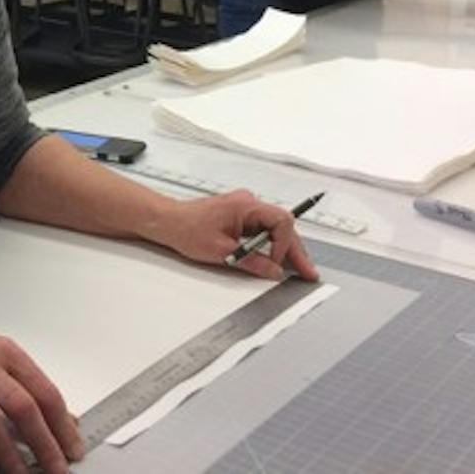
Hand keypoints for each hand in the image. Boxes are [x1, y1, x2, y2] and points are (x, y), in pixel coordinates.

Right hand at [0, 308, 83, 471]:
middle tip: (56, 468)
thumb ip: (31, 387)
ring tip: (24, 473)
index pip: (43, 390)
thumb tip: (67, 422)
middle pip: (21, 407)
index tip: (73, 448)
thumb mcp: (1, 359)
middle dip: (43, 443)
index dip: (62, 424)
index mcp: (6, 352)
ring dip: (10, 454)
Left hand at [150, 190, 319, 280]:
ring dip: (285, 248)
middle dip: (295, 250)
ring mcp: (245, 209)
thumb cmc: (186, 229)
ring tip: (299, 269)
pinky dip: (272, 245)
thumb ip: (252, 261)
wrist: (167, 222)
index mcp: (245, 205)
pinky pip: (264, 230)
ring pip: (275, 229)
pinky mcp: (240, 216)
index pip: (280, 220)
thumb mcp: (221, 252)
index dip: (284, 244)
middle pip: (282, 225)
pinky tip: (280, 260)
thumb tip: (274, 271)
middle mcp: (248, 203)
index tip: (279, 263)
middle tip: (308, 272)